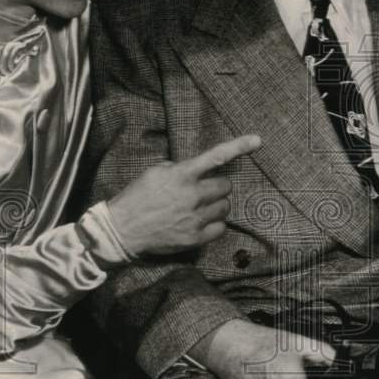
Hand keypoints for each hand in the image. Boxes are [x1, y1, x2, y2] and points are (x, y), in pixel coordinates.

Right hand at [107, 134, 261, 255]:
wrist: (121, 230)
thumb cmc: (136, 197)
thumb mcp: (155, 172)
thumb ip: (180, 168)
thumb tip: (197, 170)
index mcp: (182, 175)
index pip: (216, 157)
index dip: (239, 146)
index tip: (257, 140)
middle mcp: (192, 195)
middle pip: (225, 186)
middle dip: (218, 187)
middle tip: (205, 191)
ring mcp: (195, 218)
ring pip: (226, 207)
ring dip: (217, 205)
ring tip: (201, 207)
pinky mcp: (195, 238)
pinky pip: (220, 228)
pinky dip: (215, 224)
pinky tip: (201, 222)